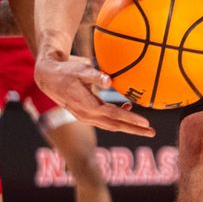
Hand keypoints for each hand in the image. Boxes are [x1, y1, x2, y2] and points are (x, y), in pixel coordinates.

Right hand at [34, 49, 155, 136]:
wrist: (49, 77)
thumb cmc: (67, 70)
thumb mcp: (81, 69)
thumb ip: (95, 75)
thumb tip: (110, 81)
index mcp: (88, 106)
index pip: (114, 116)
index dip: (131, 119)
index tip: (146, 122)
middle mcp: (87, 115)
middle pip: (115, 125)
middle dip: (135, 129)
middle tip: (153, 132)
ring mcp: (86, 116)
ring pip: (111, 124)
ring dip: (128, 126)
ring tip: (145, 128)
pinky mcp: (86, 113)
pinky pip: (105, 119)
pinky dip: (118, 117)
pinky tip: (127, 107)